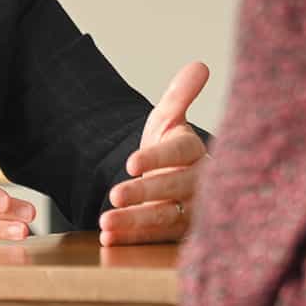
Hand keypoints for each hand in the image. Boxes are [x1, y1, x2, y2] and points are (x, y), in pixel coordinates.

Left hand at [99, 60, 209, 245]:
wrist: (169, 181)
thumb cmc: (170, 150)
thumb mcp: (170, 120)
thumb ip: (180, 95)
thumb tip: (200, 65)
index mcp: (197, 153)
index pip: (179, 153)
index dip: (156, 158)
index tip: (130, 162)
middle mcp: (199, 185)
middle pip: (173, 189)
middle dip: (143, 193)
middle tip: (114, 194)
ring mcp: (192, 214)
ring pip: (165, 219)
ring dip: (134, 222)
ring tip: (106, 223)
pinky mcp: (179, 236)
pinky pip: (155, 241)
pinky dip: (131, 240)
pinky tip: (108, 240)